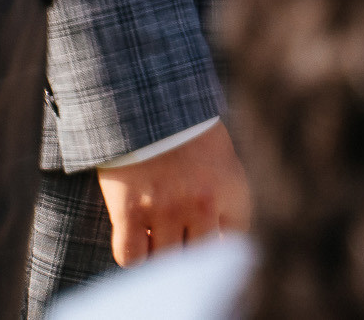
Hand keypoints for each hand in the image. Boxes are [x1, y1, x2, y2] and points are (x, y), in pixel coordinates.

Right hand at [96, 122, 250, 267]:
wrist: (148, 101)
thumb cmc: (188, 134)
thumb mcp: (222, 163)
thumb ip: (225, 204)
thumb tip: (216, 249)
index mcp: (232, 190)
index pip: (234, 242)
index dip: (219, 250)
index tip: (207, 248)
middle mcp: (203, 204)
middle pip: (197, 259)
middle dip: (187, 255)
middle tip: (175, 242)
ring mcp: (165, 210)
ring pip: (165, 262)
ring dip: (160, 255)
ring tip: (155, 237)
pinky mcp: (130, 212)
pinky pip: (131, 258)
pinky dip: (134, 257)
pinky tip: (135, 239)